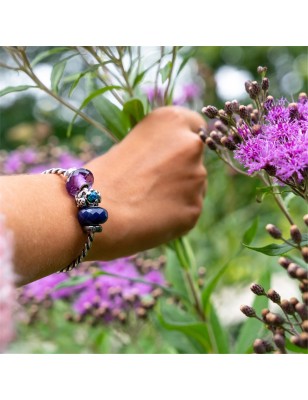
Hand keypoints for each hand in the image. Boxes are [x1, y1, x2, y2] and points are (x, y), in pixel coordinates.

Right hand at [85, 106, 206, 260]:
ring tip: (148, 202)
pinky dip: (176, 214)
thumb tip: (169, 158)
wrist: (93, 210)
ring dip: (180, 191)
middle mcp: (191, 144)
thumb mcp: (130, 144)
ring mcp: (197, 177)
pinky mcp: (195, 207)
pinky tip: (153, 217)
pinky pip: (190, 209)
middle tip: (153, 182)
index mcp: (173, 120)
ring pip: (195, 185)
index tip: (172, 153)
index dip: (182, 140)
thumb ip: (157, 146)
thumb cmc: (103, 176)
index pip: (196, 124)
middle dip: (181, 167)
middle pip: (196, 157)